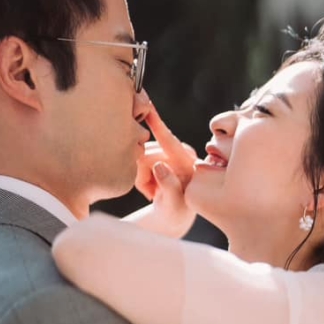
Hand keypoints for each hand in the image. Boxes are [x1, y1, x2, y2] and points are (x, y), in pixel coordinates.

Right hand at [133, 105, 197, 237]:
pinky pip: (136, 160)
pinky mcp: (158, 154)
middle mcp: (178, 151)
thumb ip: (169, 186)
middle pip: (146, 154)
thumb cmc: (177, 212)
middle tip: (152, 194)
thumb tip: (159, 166)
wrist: (175, 215)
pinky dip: (139, 177)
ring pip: (138, 157)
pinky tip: (151, 187)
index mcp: (187, 160)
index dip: (157, 124)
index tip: (148, 107)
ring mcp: (168, 152)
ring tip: (153, 192)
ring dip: (140, 178)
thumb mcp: (175, 205)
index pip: (168, 141)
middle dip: (142, 176)